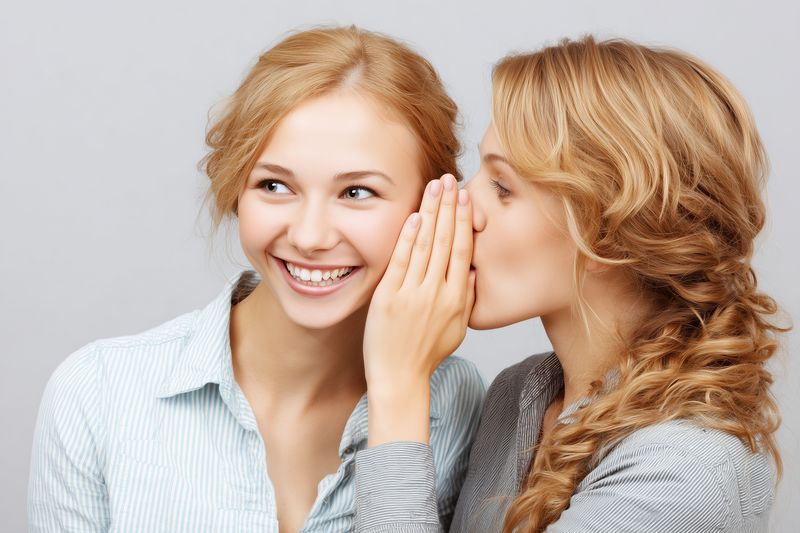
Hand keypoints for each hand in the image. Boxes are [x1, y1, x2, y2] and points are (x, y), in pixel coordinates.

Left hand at [363, 174, 474, 444]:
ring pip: (425, 246)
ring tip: (434, 187)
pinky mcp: (389, 298)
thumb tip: (472, 272)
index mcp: (457, 299)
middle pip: (446, 241)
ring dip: (430, 213)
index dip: (463, 221)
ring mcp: (413, 295)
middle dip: (448, 207)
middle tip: (450, 179)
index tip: (465, 197)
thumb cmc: (427, 354)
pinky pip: (401, 262)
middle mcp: (438, 293)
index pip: (463, 251)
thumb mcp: (457, 328)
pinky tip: (413, 216)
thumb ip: (466, 298)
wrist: (400, 378)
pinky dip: (407, 238)